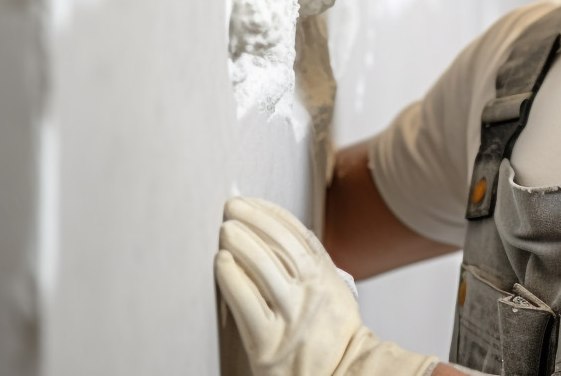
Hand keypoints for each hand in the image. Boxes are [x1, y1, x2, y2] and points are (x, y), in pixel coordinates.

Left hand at [215, 196, 439, 375]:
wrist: (338, 375)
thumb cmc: (330, 336)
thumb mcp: (333, 292)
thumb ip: (312, 264)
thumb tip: (277, 233)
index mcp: (326, 278)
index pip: (299, 236)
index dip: (274, 215)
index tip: (254, 203)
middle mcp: (310, 294)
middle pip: (281, 247)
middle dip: (255, 221)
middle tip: (233, 207)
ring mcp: (290, 318)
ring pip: (264, 270)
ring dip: (242, 243)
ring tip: (226, 230)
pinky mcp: (267, 343)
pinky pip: (247, 304)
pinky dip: (233, 279)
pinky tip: (222, 262)